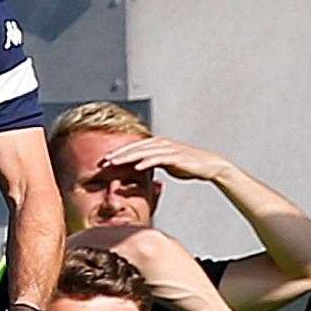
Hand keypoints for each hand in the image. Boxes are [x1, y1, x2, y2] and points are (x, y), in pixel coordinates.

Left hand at [103, 137, 231, 182]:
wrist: (209, 166)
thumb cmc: (186, 165)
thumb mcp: (165, 163)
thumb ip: (151, 163)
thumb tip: (137, 167)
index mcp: (156, 144)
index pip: (132, 148)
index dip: (117, 153)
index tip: (102, 161)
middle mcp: (160, 143)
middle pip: (134, 148)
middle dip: (117, 154)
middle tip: (102, 161)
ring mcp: (168, 149)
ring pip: (143, 152)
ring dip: (127, 158)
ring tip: (114, 163)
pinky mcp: (176, 156)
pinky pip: (158, 159)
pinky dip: (146, 162)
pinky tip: (137, 167)